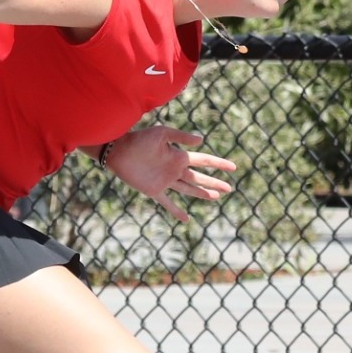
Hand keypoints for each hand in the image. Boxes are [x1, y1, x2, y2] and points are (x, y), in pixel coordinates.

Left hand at [106, 126, 236, 222]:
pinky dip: (176, 211)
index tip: (233, 167)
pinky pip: (167, 203)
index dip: (219, 164)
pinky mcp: (154, 190)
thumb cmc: (139, 138)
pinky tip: (186, 219)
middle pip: (199, 178)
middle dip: (214, 183)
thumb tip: (201, 141)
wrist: (118, 150)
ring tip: (216, 197)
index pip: (204, 161)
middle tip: (229, 189)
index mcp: (179, 156)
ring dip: (202, 194)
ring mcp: (165, 181)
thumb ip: (180, 137)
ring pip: (188, 190)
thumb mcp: (161, 133)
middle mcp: (175, 169)